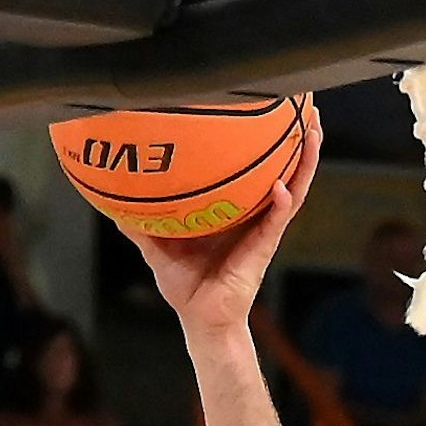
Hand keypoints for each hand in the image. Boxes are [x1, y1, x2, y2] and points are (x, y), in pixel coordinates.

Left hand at [121, 112, 320, 339]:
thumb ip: (139, 223)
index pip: (255, 168)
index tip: (269, 108)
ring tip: (314, 132)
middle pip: (285, 168)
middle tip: (307, 105)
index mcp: (234, 209)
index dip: (266, 140)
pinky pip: (276, 222)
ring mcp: (263, 229)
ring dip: (306, 161)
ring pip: (293, 188)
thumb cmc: (185, 285)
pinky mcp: (264, 249)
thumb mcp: (157, 246)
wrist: (201, 319)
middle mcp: (254, 214)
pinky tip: (283, 187)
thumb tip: (112, 199)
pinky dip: (282, 204)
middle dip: (299, 138)